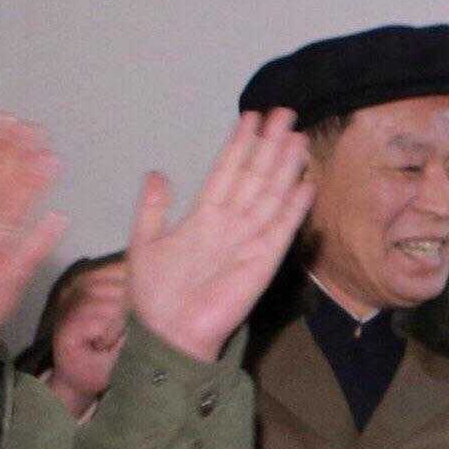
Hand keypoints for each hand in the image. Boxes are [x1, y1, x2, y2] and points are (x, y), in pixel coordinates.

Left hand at [124, 109, 314, 361]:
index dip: (238, 145)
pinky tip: (306, 182)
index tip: (250, 117)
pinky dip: (295, 206)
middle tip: (284, 113)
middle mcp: (230, 223)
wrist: (169, 335)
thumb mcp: (143, 244)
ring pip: (270, 194)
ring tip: (297, 136)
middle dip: (268, 145)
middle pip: (254, 176)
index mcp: (202, 217)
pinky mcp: (264, 260)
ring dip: (284, 166)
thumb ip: (152, 209)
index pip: (225, 172)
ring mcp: (249, 240)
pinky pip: (282, 228)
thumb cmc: (154, 297)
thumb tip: (157, 173)